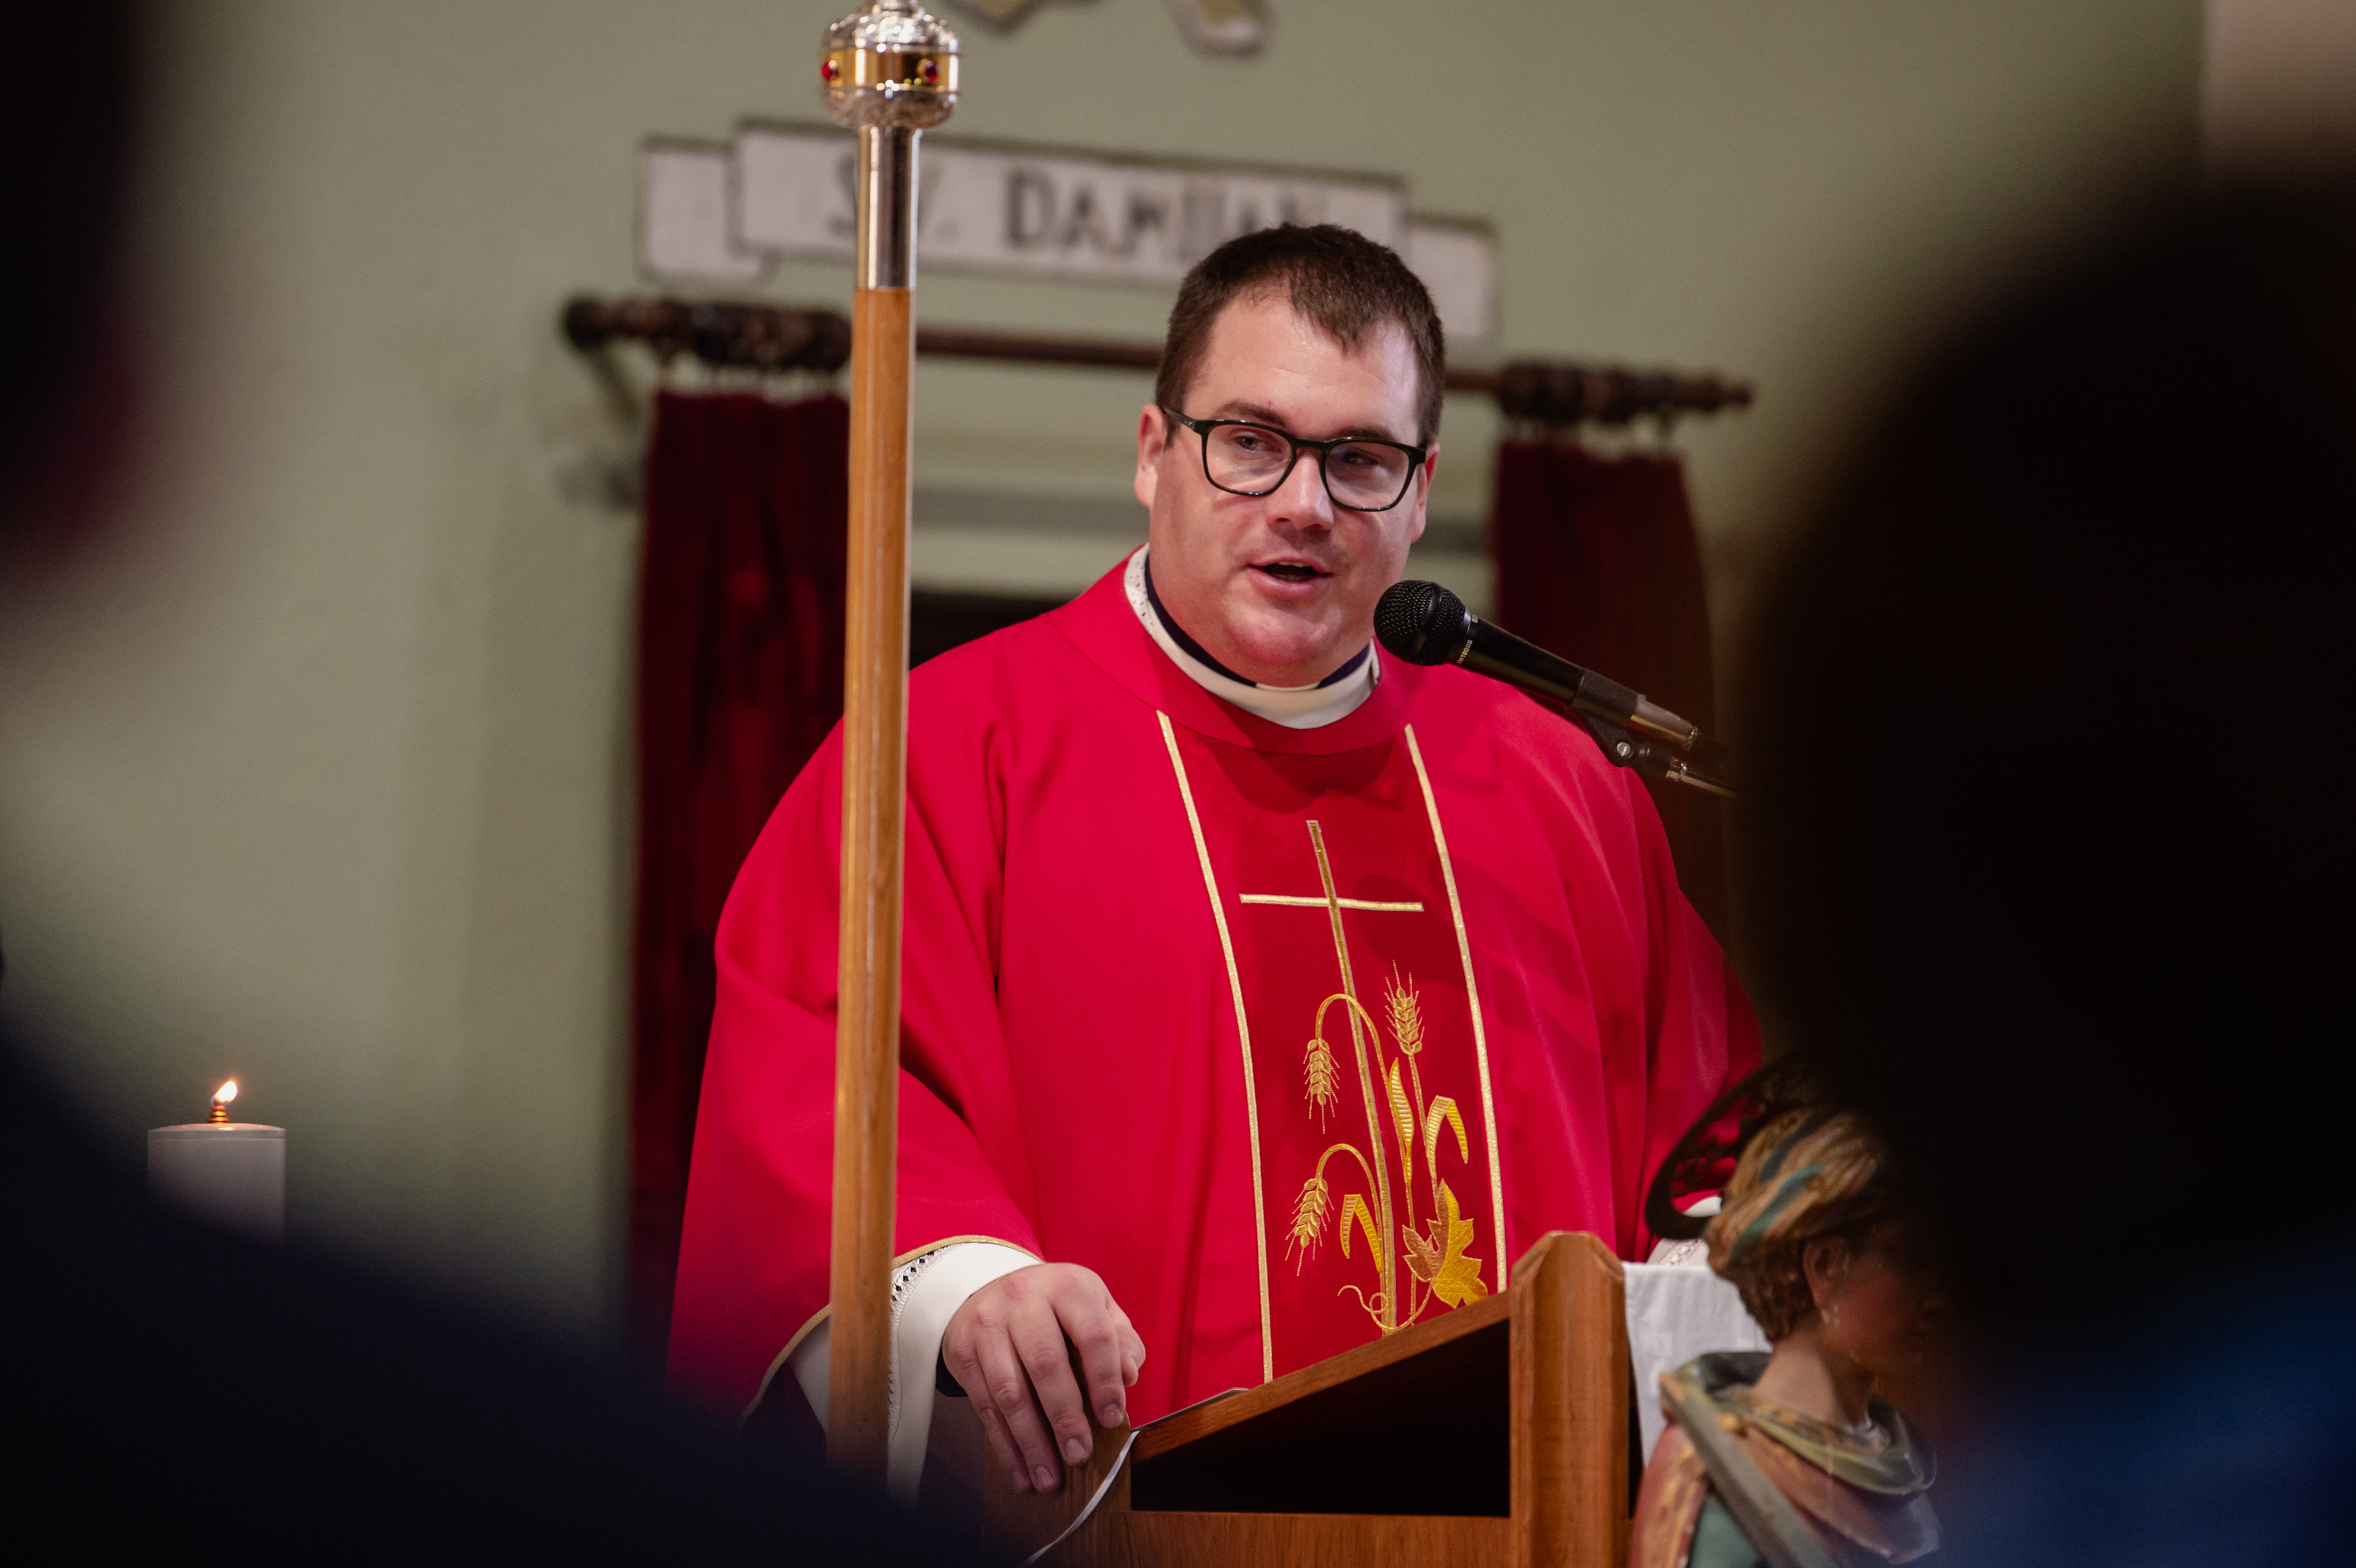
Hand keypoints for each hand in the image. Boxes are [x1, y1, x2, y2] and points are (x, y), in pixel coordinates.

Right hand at [941, 1262, 1145, 1492]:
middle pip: (1045, 1364)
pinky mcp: (963, 1351)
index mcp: (1067, 1287)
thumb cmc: (1054, 1306)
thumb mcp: (1093, 1305)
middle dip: (1064, 1418)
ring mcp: (988, 1325)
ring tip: (1048, 1478)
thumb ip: (1119, 1337)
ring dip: (1030, 1442)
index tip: (1111, 1419)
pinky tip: (1020, 1471)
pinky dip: (1004, 1445)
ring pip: (1010, 1392)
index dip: (1104, 1380)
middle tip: (1079, 1455)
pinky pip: (984, 1406)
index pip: (1092, 1334)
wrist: (989, 1287)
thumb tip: (1129, 1375)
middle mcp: (1024, 1300)